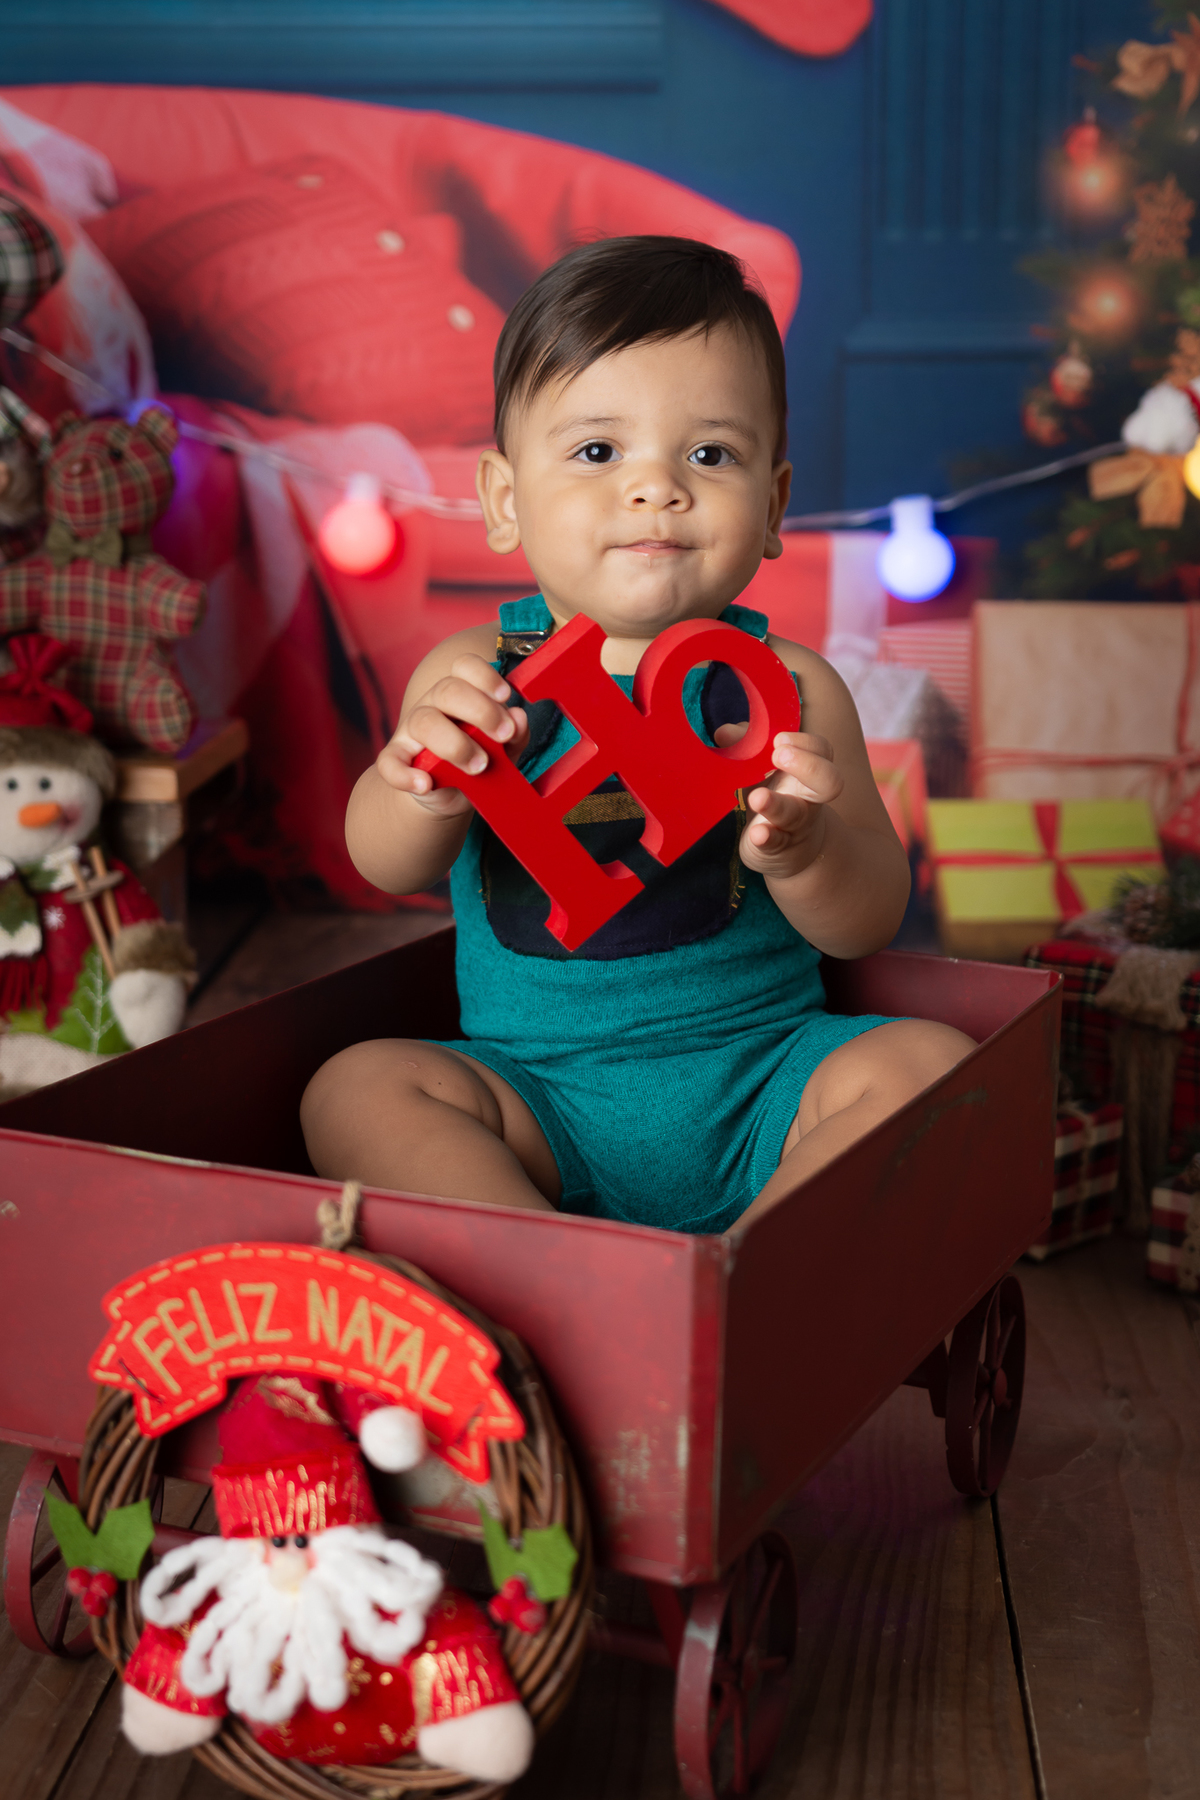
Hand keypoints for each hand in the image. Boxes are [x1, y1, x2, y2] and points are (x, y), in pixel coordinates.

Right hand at [377, 655, 528, 818]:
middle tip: (504, 735)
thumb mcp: (504, 750)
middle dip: (481, 711)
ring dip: (455, 745)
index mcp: (461, 693)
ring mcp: (411, 731)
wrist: (448, 794)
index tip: (506, 696)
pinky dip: (405, 775)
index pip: (465, 667)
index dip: (485, 676)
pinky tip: (425, 784)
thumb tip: (519, 717)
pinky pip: (390, 763)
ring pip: (424, 722)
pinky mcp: (396, 760)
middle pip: (448, 690)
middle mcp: (434, 704)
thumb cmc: (478, 760)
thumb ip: (515, 735)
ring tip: (479, 767)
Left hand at [715, 726, 843, 879]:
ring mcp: (795, 825)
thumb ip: (745, 747)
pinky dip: (767, 839)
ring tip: (757, 797)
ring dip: (777, 804)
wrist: (790, 851)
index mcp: (807, 772)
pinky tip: (757, 835)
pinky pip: (776, 843)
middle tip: (778, 755)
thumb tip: (724, 733)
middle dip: (808, 765)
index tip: (778, 740)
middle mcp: (808, 798)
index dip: (805, 742)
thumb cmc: (776, 797)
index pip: (822, 750)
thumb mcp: (762, 770)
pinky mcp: (777, 847)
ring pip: (796, 814)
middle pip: (829, 781)